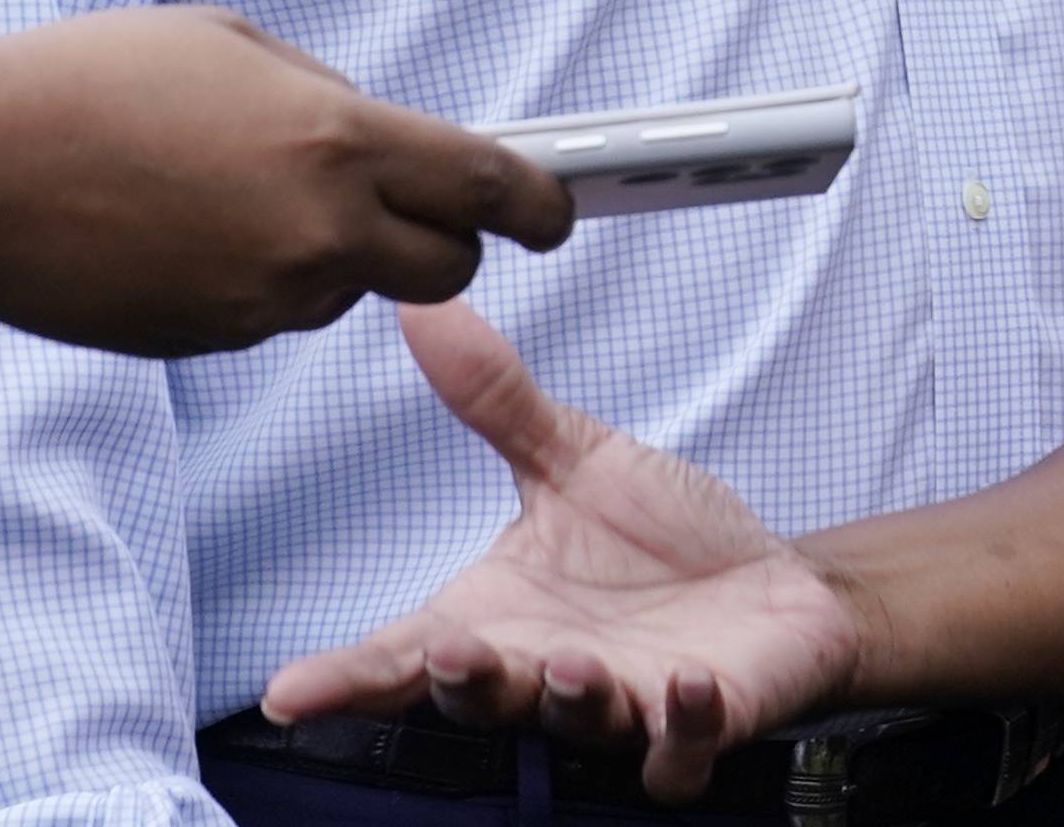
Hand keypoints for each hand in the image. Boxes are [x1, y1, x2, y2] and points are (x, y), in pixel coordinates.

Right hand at [0, 8, 580, 353]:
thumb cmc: (94, 81)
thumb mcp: (234, 45)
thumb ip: (326, 97)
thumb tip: (375, 133)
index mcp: (339, 143)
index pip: (487, 188)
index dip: (538, 206)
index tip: (556, 213)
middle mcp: (318, 233)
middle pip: (445, 269)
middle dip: (446, 243)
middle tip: (414, 208)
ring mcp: (264, 300)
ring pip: (348, 291)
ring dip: (332, 253)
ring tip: (237, 192)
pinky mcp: (213, 340)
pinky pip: (274, 312)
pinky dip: (260, 279)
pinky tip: (189, 231)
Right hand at [266, 301, 863, 800]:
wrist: (774, 584)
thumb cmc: (664, 542)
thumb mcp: (575, 463)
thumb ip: (496, 404)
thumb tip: (426, 312)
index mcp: (503, 618)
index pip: (406, 656)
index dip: (347, 677)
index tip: (289, 692)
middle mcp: (548, 672)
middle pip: (482, 699)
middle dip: (464, 679)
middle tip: (450, 649)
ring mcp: (622, 707)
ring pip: (576, 726)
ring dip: (569, 698)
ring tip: (571, 664)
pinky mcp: (698, 727)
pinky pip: (681, 750)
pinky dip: (683, 726)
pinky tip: (688, 685)